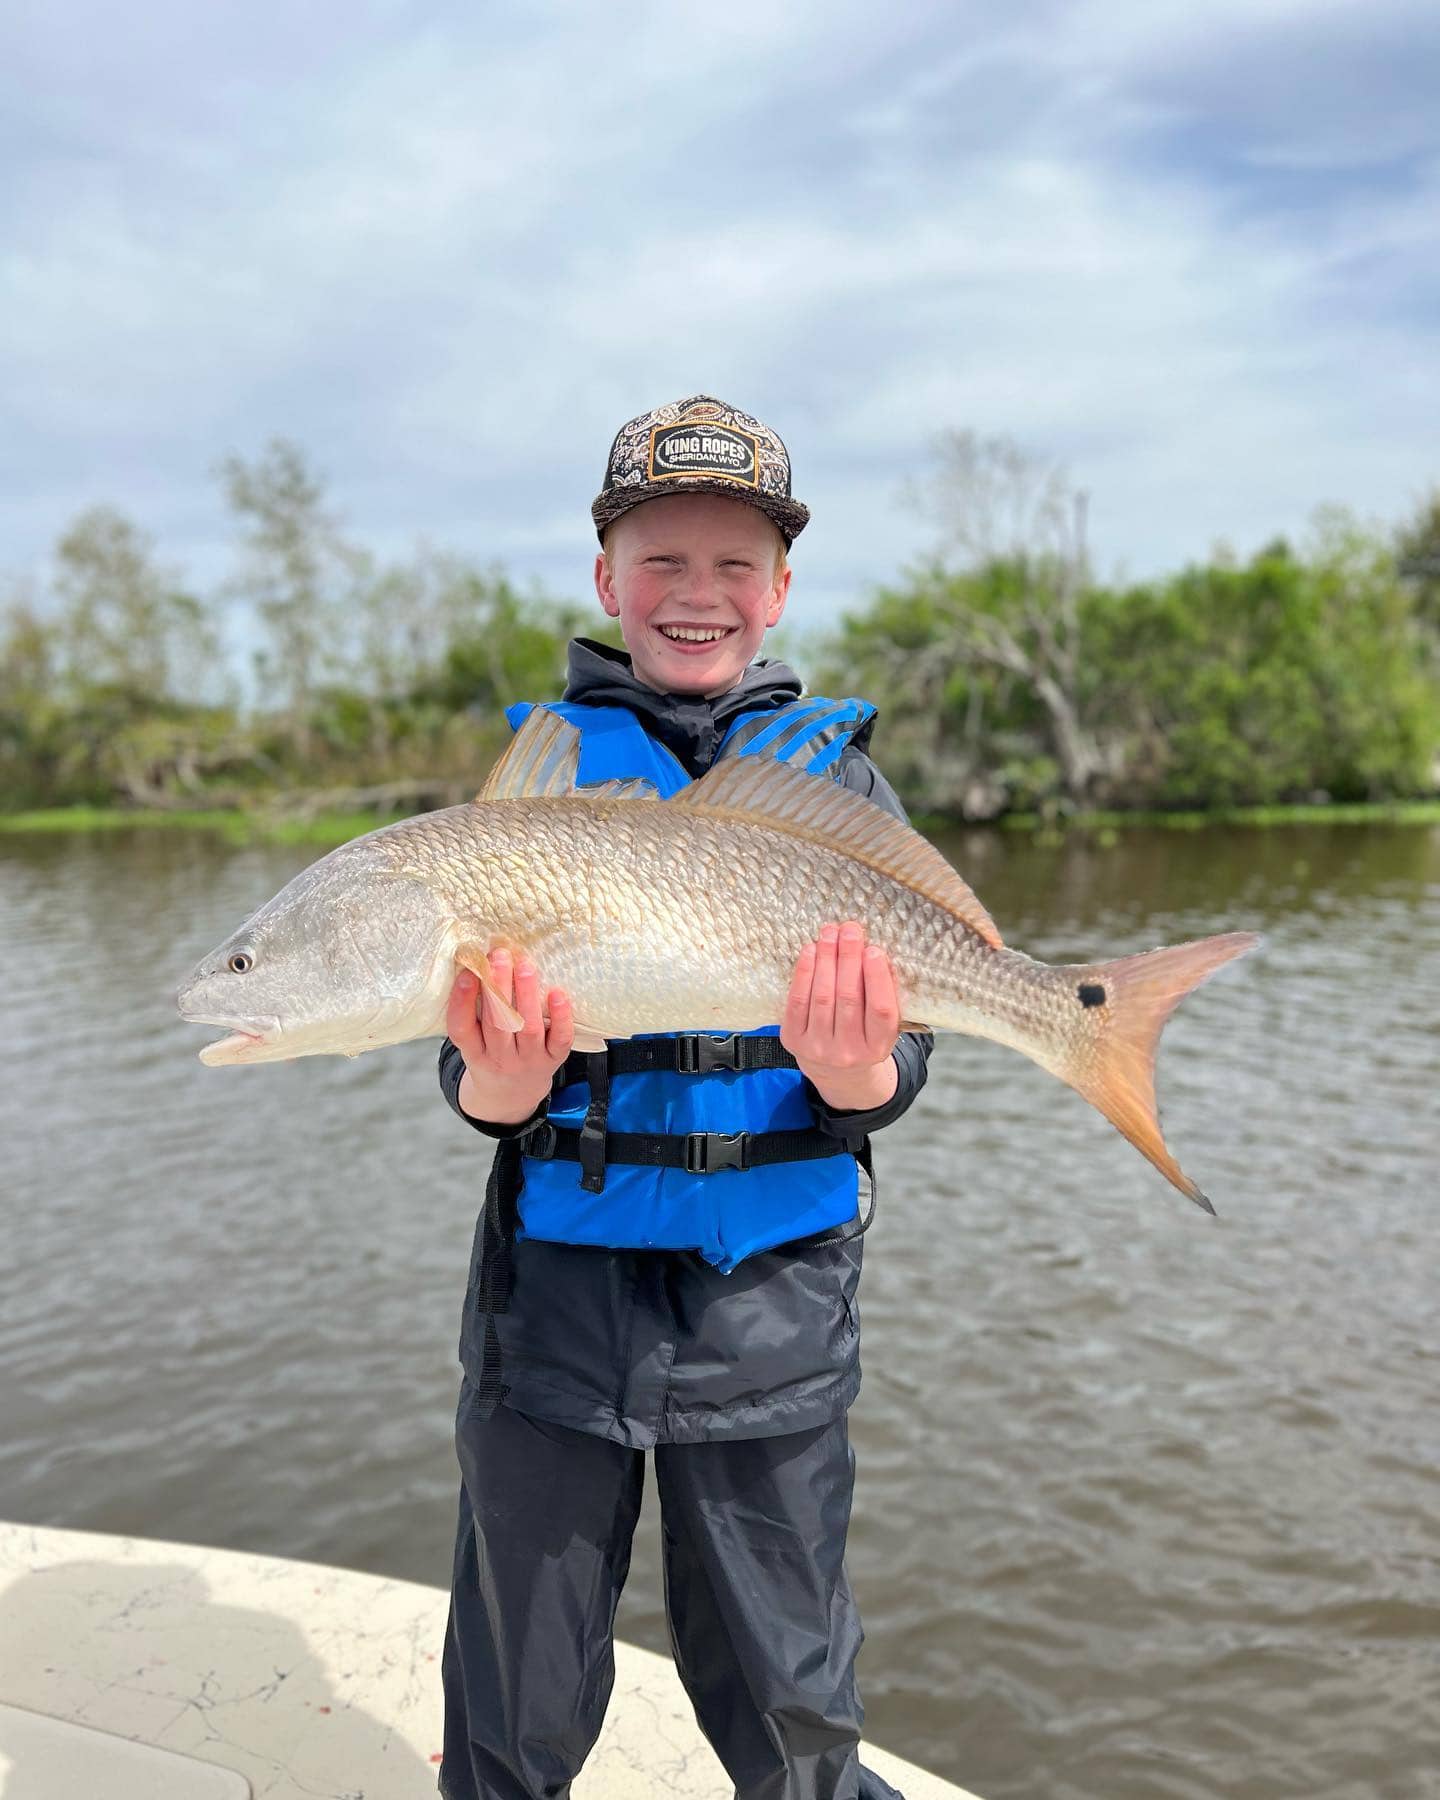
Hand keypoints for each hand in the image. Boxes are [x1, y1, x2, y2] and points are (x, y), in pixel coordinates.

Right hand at [447, 949, 573, 1124]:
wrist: (513, 1095)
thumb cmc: (491, 1055)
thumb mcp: (473, 1042)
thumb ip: (474, 1011)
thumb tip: (478, 962)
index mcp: (473, 1053)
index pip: (462, 1029)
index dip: (462, 1001)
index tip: (468, 972)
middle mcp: (499, 1060)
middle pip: (497, 1025)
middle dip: (498, 988)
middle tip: (500, 955)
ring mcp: (528, 1062)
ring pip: (528, 1029)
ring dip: (527, 995)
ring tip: (525, 965)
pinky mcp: (553, 1061)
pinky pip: (560, 1040)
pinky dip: (561, 1017)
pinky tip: (558, 993)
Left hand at [780, 921, 900, 1111]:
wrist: (836, 1073)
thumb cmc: (864, 1036)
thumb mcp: (883, 1025)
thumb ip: (885, 994)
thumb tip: (875, 954)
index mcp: (878, 1048)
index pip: (881, 1011)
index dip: (877, 979)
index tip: (873, 950)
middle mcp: (848, 1052)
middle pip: (848, 998)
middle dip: (848, 958)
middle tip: (850, 929)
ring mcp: (818, 1048)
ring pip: (822, 996)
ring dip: (826, 959)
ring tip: (830, 933)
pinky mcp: (794, 1041)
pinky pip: (797, 1001)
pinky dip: (803, 973)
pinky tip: (810, 951)